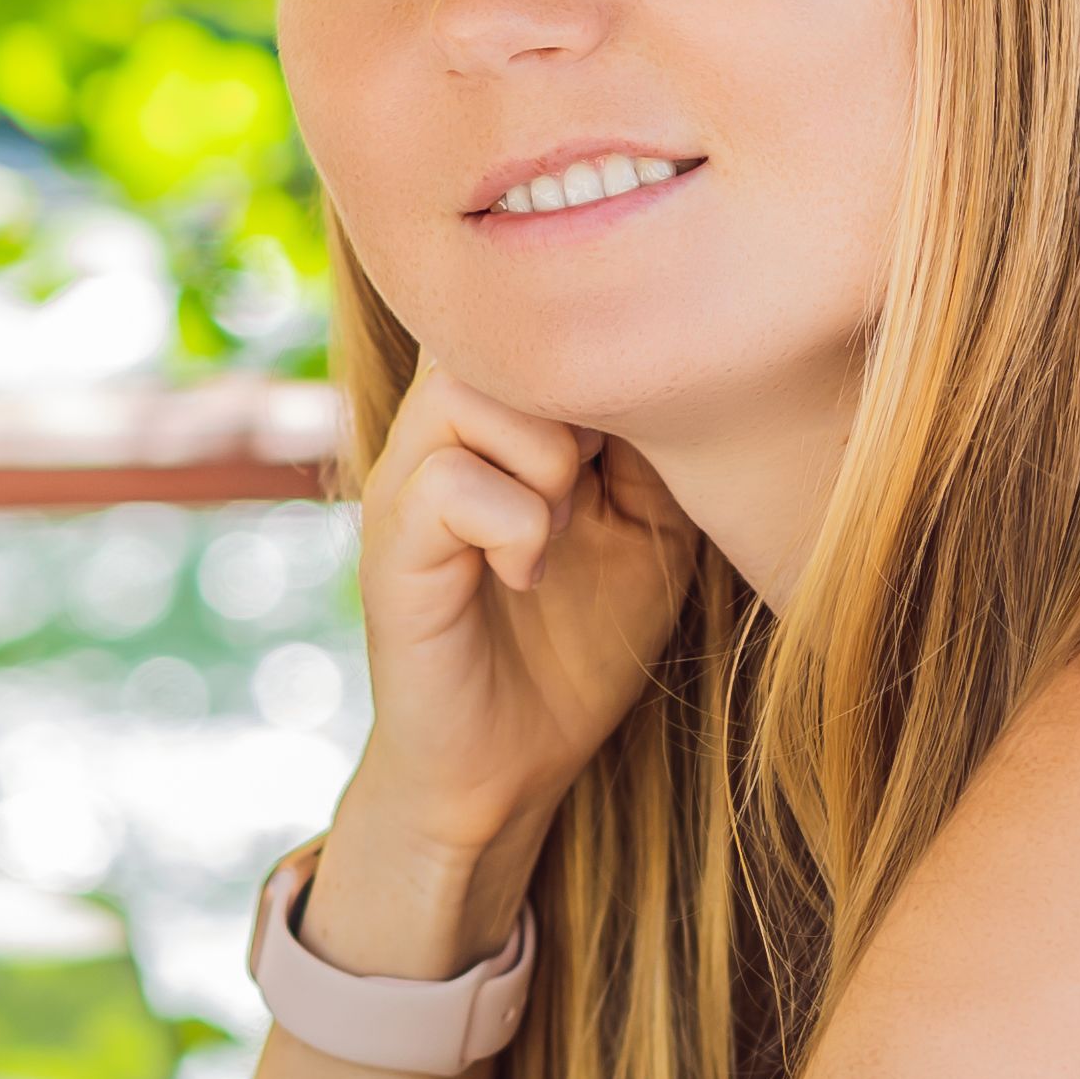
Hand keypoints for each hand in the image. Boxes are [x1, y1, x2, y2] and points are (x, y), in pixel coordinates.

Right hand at [318, 372, 695, 975]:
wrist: (507, 768)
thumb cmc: (581, 646)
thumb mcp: (653, 527)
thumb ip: (660, 443)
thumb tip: (687, 360)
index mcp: (501, 415)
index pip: (540, 310)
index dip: (607, 346)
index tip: (646, 428)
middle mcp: (441, 431)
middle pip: (498, 328)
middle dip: (576, 391)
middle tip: (604, 477)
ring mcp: (408, 484)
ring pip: (468, 391)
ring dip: (545, 456)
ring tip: (562, 524)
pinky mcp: (392, 548)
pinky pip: (448, 482)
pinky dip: (514, 525)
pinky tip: (527, 575)